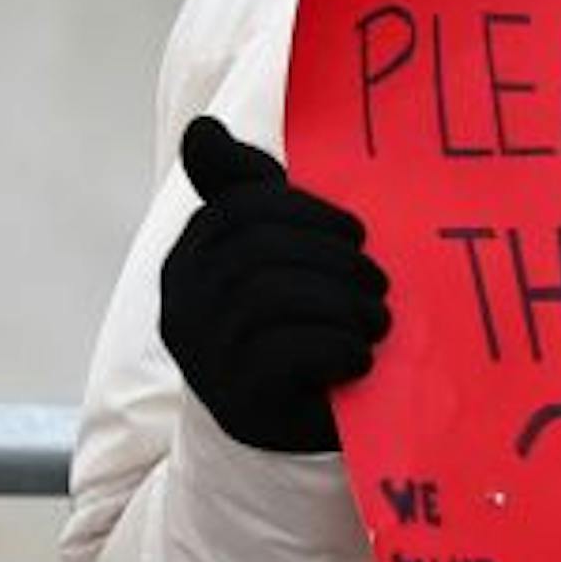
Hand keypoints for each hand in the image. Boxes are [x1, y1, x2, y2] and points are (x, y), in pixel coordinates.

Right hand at [158, 116, 390, 456]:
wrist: (285, 432)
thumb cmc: (293, 325)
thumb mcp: (277, 253)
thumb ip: (247, 191)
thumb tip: (200, 129)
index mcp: (190, 258)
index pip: (240, 207)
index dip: (307, 212)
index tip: (354, 235)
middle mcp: (183, 303)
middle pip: (260, 250)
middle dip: (334, 261)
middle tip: (377, 284)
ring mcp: (203, 353)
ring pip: (273, 298)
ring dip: (344, 305)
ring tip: (376, 322)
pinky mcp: (236, 399)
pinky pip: (287, 353)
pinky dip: (337, 348)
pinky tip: (359, 359)